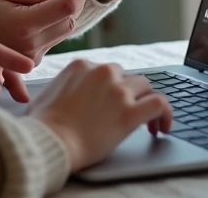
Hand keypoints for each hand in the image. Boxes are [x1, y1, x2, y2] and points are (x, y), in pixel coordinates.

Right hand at [0, 0, 91, 63]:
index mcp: (25, 24)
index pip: (66, 8)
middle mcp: (31, 44)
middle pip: (69, 22)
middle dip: (73, 4)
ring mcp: (31, 56)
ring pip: (63, 33)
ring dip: (63, 17)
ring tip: (52, 3)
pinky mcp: (30, 63)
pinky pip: (51, 43)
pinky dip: (52, 30)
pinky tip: (48, 20)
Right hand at [27, 60, 172, 171]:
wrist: (49, 142)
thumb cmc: (41, 125)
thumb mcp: (43, 95)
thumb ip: (59, 88)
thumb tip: (59, 95)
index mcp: (81, 66)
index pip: (107, 70)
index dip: (113, 87)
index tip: (113, 102)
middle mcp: (103, 72)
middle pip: (127, 76)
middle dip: (130, 93)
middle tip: (129, 112)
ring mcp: (118, 91)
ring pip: (146, 86)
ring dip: (147, 101)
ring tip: (150, 122)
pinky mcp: (130, 112)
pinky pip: (160, 104)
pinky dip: (166, 114)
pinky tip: (162, 127)